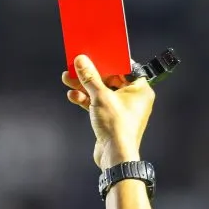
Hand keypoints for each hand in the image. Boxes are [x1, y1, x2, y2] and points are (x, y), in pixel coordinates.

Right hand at [62, 55, 154, 169]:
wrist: (114, 156)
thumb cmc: (117, 125)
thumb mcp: (100, 96)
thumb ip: (90, 77)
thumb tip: (81, 61)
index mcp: (140, 89)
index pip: (126, 67)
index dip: (110, 59)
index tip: (96, 52)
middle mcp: (134, 99)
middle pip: (110, 79)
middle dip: (91, 74)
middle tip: (76, 65)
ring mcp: (122, 110)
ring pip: (101, 92)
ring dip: (85, 86)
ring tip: (67, 78)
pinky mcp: (111, 120)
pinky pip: (98, 105)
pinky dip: (86, 100)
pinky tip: (73, 96)